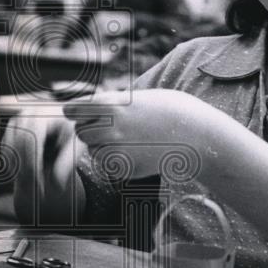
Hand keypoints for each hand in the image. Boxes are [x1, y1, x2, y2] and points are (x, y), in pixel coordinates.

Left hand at [63, 89, 211, 180]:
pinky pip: (110, 167)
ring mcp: (117, 150)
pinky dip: (117, 162)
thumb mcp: (134, 98)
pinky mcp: (125, 169)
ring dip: (103, 147)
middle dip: (92, 130)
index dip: (76, 112)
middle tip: (114, 127)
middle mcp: (109, 127)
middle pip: (81, 133)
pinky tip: (137, 152)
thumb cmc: (167, 110)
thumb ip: (107, 104)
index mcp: (109, 104)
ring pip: (94, 152)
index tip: (81, 113)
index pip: (72, 110)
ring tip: (128, 139)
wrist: (194, 133)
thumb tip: (79, 111)